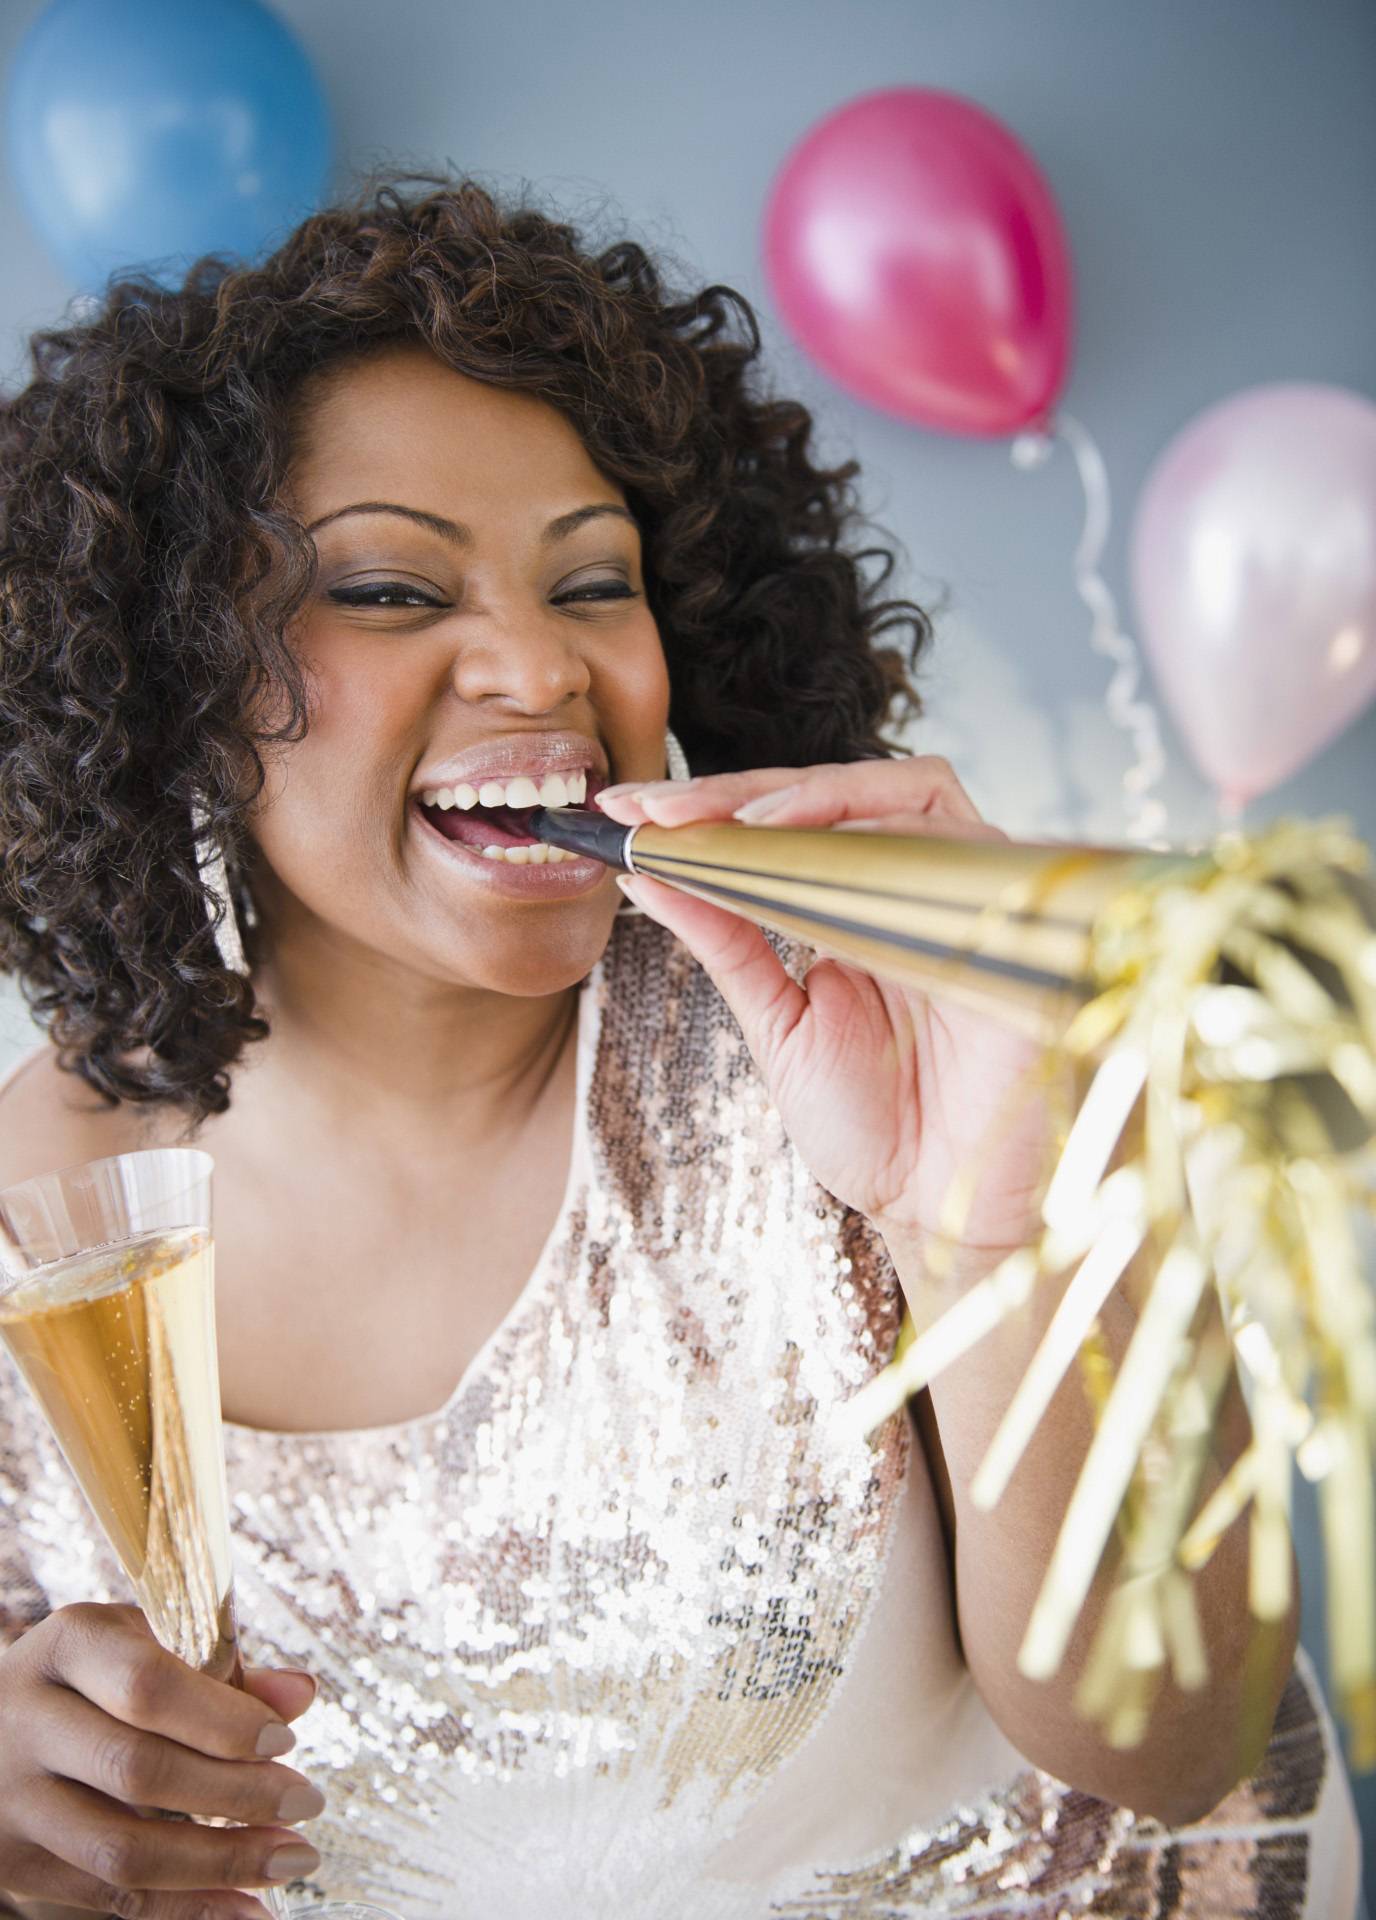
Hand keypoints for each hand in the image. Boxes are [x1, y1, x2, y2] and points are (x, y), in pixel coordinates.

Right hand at [0, 1603, 322, 1918]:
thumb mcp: (145, 1645)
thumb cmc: (92, 1677)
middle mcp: (29, 1721)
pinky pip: (107, 1899)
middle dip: (237, 1794)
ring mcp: (13, 1801)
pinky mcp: (14, 1865)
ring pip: (122, 1849)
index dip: (222, 1718)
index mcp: (69, 1646)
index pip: (147, 1685)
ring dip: (220, 1862)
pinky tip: (244, 1906)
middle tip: (307, 1802)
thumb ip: (221, 1668)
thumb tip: (299, 1694)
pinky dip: (185, 1908)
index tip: (286, 1740)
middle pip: (139, 1771)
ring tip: (290, 1858)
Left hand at [598, 758, 1059, 1266]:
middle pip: (839, 792)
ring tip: (734, 826)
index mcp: (856, 910)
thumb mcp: (778, 1027)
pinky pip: (963, 842)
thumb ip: (726, 944)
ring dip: (815, 797)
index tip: (625, 814)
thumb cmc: (875, 1132)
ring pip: (908, 791)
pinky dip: (885, 832)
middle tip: (658, 811)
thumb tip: (646, 877)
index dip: (712, 806)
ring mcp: (968, 899)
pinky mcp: (1016, 921)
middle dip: (740, 789)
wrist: (942, 1212)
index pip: (790, 826)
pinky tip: (814, 855)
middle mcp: (915, 891)